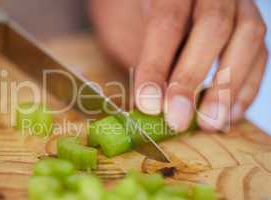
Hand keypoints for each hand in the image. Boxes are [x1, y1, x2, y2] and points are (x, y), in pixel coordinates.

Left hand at [90, 0, 267, 131]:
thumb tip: (147, 106)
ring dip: (228, 87)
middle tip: (177, 119)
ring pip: (248, 36)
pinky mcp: (249, 24)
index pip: (167, 21)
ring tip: (208, 123)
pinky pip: (260, 53)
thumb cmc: (136, 16)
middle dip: (192, 77)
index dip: (157, 65)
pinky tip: (230, 114)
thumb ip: (139, 57)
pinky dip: (247, 86)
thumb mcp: (125, 27)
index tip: (148, 104)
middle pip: (213, 26)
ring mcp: (236, 4)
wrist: (156, 4)